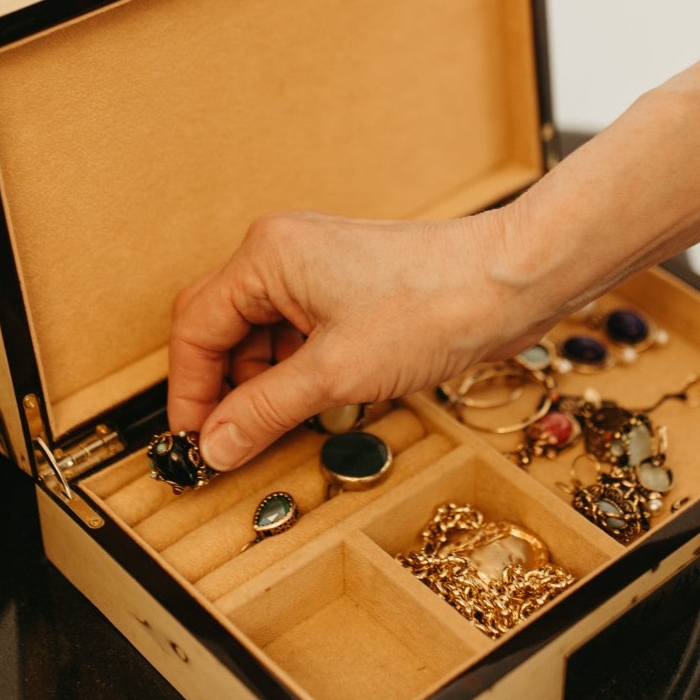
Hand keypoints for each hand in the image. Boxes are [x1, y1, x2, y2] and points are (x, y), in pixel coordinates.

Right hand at [166, 206, 556, 470]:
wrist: (511, 284)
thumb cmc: (434, 307)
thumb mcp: (337, 373)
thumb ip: (264, 410)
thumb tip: (215, 446)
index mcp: (266, 256)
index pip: (196, 327)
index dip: (188, 391)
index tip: (194, 443)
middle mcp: (281, 252)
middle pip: (221, 328)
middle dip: (221, 388)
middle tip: (228, 443)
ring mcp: (314, 269)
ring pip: (258, 335)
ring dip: (260, 384)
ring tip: (275, 428)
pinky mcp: (344, 288)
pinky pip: (295, 334)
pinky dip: (293, 373)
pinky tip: (310, 405)